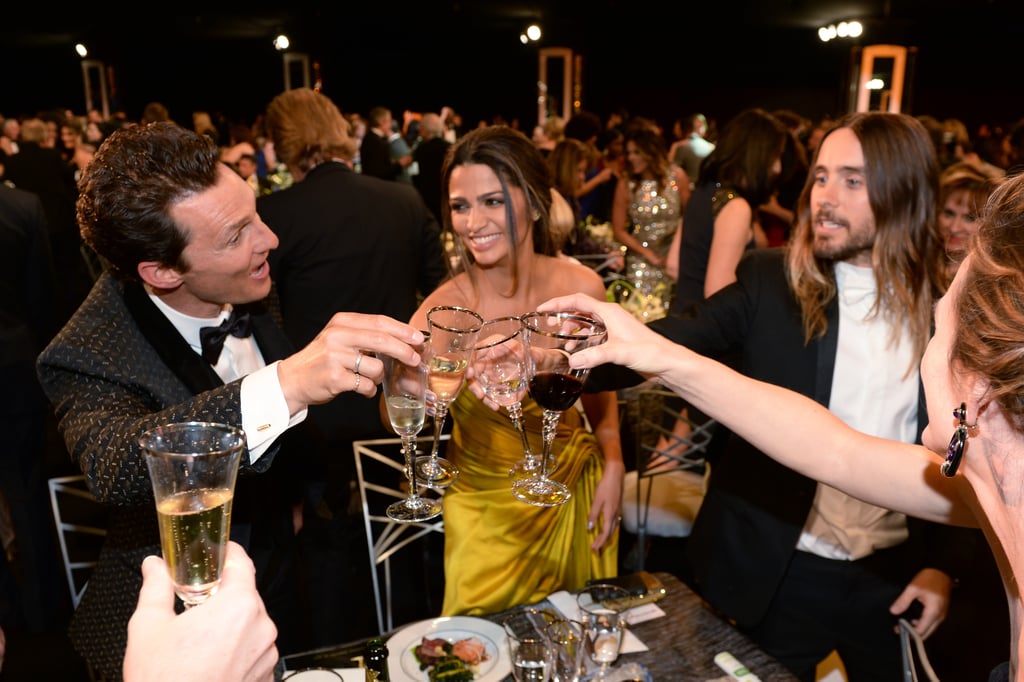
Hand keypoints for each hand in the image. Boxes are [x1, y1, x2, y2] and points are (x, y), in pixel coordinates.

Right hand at [124, 542, 277, 681]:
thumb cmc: (164, 681)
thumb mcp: (148, 627)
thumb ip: (156, 588)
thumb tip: (153, 567)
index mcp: (238, 606)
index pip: (242, 564)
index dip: (229, 553)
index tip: (219, 551)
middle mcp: (261, 628)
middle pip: (245, 596)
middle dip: (222, 595)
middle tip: (196, 602)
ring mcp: (266, 655)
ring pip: (250, 625)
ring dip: (230, 625)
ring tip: (199, 640)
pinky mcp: (265, 677)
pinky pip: (253, 651)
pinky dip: (236, 649)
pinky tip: (210, 660)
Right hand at [278, 313, 424, 415]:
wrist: (293, 379)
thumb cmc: (322, 359)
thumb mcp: (340, 338)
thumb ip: (365, 335)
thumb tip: (404, 341)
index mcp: (342, 322)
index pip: (379, 322)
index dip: (402, 330)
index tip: (418, 338)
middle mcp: (338, 336)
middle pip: (381, 340)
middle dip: (404, 351)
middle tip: (415, 359)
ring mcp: (335, 357)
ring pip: (376, 367)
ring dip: (380, 377)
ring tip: (370, 379)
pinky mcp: (334, 378)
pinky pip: (366, 386)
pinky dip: (369, 390)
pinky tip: (361, 389)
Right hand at [536, 293, 676, 378]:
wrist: (666, 361)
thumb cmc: (649, 352)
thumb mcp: (619, 353)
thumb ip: (594, 355)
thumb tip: (571, 360)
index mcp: (609, 311)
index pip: (577, 301)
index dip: (557, 303)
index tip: (541, 308)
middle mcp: (609, 315)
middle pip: (579, 309)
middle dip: (562, 316)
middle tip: (549, 326)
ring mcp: (613, 325)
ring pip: (585, 322)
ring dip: (573, 330)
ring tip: (565, 345)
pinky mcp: (615, 337)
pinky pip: (593, 333)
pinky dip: (582, 339)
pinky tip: (579, 352)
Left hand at [588, 459, 624, 549]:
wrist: (616, 475)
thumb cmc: (605, 487)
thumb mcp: (597, 501)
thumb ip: (593, 515)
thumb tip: (590, 528)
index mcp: (610, 514)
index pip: (606, 533)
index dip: (600, 541)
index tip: (594, 548)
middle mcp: (616, 515)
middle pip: (610, 532)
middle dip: (603, 541)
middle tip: (595, 547)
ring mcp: (618, 511)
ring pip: (613, 528)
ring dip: (606, 535)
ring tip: (599, 540)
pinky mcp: (619, 507)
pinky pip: (614, 522)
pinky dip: (609, 528)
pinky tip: (606, 526)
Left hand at [888, 568, 951, 638]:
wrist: (942, 571)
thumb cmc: (929, 578)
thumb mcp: (913, 588)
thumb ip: (903, 601)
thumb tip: (893, 612)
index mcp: (933, 612)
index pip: (921, 631)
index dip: (910, 633)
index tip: (898, 630)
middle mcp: (939, 617)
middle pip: (927, 632)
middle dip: (913, 633)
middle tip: (899, 629)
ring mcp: (941, 615)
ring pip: (929, 628)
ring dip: (917, 629)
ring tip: (903, 624)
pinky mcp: (940, 611)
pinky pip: (931, 622)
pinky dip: (922, 624)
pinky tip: (913, 620)